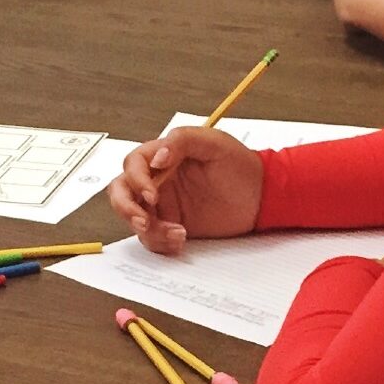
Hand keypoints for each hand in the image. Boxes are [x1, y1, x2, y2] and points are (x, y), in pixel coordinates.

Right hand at [106, 126, 262, 255]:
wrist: (262, 196)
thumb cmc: (240, 164)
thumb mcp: (213, 142)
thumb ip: (182, 141)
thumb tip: (156, 157)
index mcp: (163, 156)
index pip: (133, 165)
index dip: (136, 180)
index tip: (152, 195)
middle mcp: (157, 181)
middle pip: (121, 193)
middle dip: (126, 209)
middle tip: (144, 221)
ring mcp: (164, 206)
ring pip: (134, 219)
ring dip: (149, 230)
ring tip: (177, 233)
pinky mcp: (172, 226)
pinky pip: (153, 238)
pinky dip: (161, 242)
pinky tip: (181, 240)